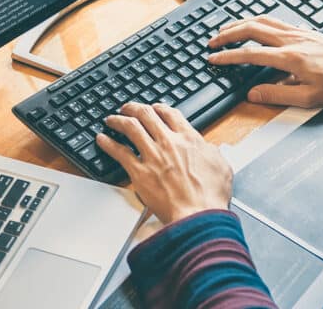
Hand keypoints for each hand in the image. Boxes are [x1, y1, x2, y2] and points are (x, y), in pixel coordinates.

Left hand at [96, 103, 232, 224]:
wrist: (198, 215)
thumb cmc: (210, 196)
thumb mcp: (221, 165)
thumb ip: (212, 151)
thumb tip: (208, 148)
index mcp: (189, 138)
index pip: (170, 113)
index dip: (160, 107)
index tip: (155, 108)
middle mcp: (169, 142)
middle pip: (147, 114)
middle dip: (135, 108)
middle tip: (128, 108)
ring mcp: (152, 156)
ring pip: (131, 127)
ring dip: (119, 120)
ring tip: (112, 119)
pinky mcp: (139, 173)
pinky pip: (119, 152)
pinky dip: (108, 143)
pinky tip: (101, 139)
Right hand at [208, 16, 322, 108]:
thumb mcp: (309, 98)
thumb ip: (277, 95)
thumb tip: (253, 94)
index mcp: (289, 58)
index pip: (250, 54)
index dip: (228, 57)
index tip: (213, 60)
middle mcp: (291, 40)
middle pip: (251, 29)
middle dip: (227, 34)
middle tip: (212, 42)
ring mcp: (297, 32)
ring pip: (261, 20)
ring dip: (240, 23)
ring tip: (225, 30)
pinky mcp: (303, 30)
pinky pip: (274, 20)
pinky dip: (256, 20)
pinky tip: (253, 25)